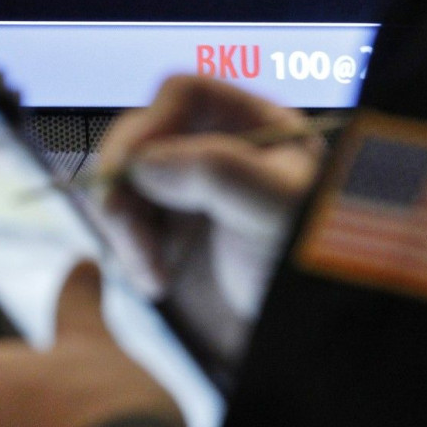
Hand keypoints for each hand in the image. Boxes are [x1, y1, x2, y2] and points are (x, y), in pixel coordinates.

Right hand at [94, 76, 322, 368]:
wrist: (304, 331)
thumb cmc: (309, 258)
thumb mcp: (276, 208)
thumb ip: (218, 174)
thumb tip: (142, 161)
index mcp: (248, 126)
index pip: (183, 95)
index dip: (152, 123)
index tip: (133, 171)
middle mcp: (207, 150)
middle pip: (138, 136)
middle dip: (123, 182)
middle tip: (123, 227)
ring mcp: (179, 192)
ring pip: (118, 182)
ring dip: (122, 226)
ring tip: (156, 276)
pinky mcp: (159, 235)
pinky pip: (117, 227)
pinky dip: (124, 251)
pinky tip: (157, 281)